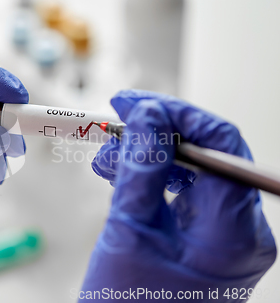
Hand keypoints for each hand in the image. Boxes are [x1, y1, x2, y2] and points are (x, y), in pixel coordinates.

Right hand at [81, 90, 275, 301]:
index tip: (132, 104)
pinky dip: (148, 179)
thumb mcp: (129, 232)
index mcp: (234, 232)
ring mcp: (221, 235)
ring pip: (190, 171)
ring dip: (145, 156)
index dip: (174, 115)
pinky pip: (179, 193)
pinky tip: (116, 175)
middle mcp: (239, 231)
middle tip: (113, 123)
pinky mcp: (202, 239)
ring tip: (105, 156)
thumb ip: (141, 168)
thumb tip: (146, 116)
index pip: (219, 145)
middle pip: (206, 154)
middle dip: (155, 133)